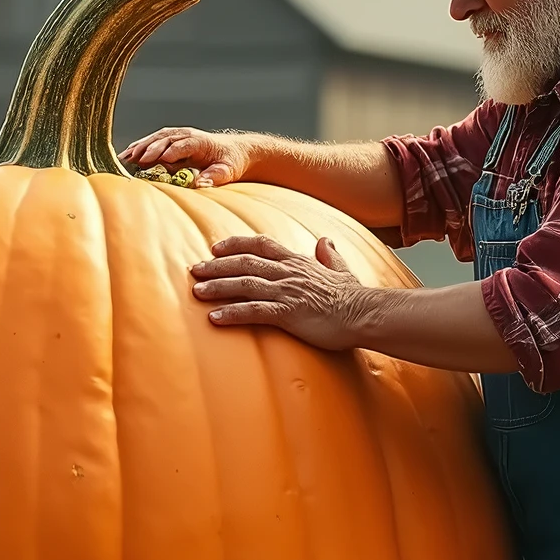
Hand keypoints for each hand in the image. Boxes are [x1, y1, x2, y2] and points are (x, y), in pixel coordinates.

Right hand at [121, 125, 253, 186]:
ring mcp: (179, 136)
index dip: (171, 152)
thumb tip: (200, 184)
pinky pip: (155, 141)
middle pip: (165, 140)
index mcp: (200, 141)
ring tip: (125, 157)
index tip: (159, 161)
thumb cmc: (231, 161)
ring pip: (157, 139)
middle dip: (150, 149)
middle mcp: (187, 135)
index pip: (183, 145)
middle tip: (135, 160)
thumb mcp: (227, 171)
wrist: (235, 151)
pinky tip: (128, 154)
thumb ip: (214, 177)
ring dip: (141, 147)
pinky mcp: (173, 140)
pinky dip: (141, 147)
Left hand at [189, 233, 374, 349]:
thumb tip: (327, 241)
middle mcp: (288, 272)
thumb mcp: (342, 270)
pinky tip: (214, 318)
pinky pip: (254, 311)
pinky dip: (232, 313)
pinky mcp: (288, 312)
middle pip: (244, 263)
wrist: (365, 313)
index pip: (261, 245)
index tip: (216, 247)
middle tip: (194, 269)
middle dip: (217, 266)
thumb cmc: (354, 297)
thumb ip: (331, 256)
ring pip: (244, 284)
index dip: (236, 244)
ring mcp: (287, 291)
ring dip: (218, 287)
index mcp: (298, 261)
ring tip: (197, 291)